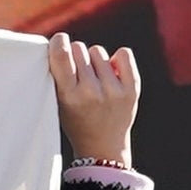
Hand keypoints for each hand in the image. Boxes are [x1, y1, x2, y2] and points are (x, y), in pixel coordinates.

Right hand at [49, 33, 142, 168]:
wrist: (103, 148)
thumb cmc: (76, 120)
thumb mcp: (59, 102)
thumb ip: (58, 75)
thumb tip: (61, 42)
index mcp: (69, 96)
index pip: (61, 54)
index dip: (59, 42)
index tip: (60, 41)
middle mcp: (91, 92)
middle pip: (80, 48)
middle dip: (76, 56)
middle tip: (78, 73)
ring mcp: (113, 91)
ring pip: (98, 51)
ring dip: (95, 61)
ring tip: (95, 79)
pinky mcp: (132, 90)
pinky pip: (123, 54)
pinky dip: (118, 58)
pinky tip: (113, 72)